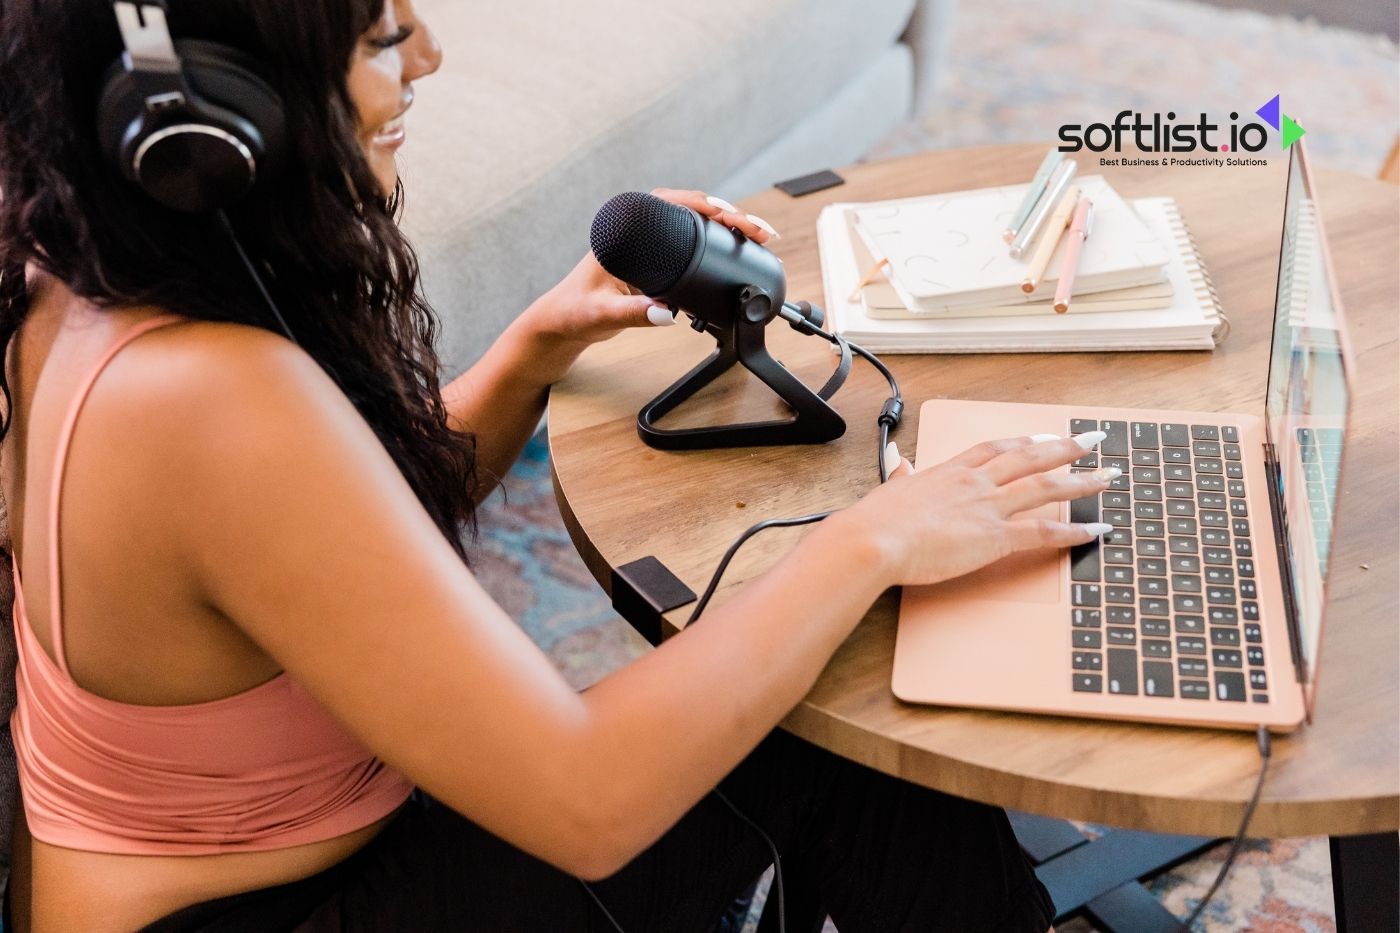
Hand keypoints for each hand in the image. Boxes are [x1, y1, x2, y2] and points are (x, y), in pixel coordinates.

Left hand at [516, 188, 779, 365]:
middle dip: (729, 215)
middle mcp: (637, 229)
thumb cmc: (574, 312)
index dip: (705, 205)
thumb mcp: (603, 315)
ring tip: (757, 236)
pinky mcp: (655, 260)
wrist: (563, 323)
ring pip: (695, 225)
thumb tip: (665, 314)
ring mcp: (648, 243)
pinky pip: (692, 242)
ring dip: (727, 227)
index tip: (731, 216)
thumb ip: (633, 315)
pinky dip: (717, 243)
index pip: (669, 203)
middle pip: (691, 210)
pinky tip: (738, 250)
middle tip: (758, 230)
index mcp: (622, 229)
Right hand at [845, 432, 1115, 586]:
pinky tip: (1096, 530)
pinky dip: (1074, 531)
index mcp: (950, 470)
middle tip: (1094, 440)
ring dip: (1083, 480)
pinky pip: (1044, 531)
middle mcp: (976, 482)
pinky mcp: (995, 536)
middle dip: (1066, 447)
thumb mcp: (892, 488)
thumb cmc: (877, 520)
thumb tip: (900, 461)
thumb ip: (902, 474)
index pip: (996, 449)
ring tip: (1109, 476)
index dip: (1024, 442)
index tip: (1044, 437)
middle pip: (1031, 457)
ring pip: (1047, 487)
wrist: (874, 539)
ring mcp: (989, 506)